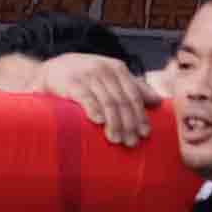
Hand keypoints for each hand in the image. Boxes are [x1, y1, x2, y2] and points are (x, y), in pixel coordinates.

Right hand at [26, 49, 149, 146]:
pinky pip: (85, 96)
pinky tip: (99, 121)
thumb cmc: (86, 77)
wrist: (53, 68)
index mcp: (118, 69)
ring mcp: (88, 75)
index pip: (134, 95)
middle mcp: (105, 70)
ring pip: (107, 101)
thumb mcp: (111, 77)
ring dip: (114, 123)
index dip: (140, 115)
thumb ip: (134, 87)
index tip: (145, 134)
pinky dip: (93, 108)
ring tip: (116, 140)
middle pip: (122, 101)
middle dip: (128, 124)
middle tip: (131, 143)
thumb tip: (158, 102)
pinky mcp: (71, 82)